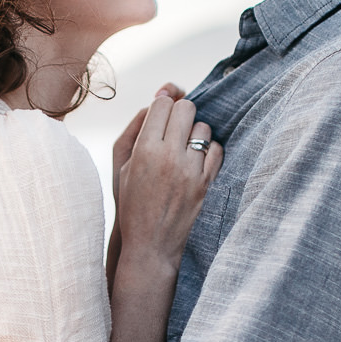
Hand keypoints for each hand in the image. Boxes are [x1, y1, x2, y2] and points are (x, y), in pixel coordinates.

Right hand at [114, 89, 223, 269]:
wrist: (150, 245)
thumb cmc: (132, 204)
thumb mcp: (124, 167)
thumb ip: (139, 130)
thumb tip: (159, 97)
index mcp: (144, 150)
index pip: (161, 104)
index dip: (162, 105)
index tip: (161, 114)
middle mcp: (168, 156)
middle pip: (185, 108)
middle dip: (181, 112)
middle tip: (175, 126)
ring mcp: (190, 170)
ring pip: (203, 128)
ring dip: (195, 132)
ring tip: (185, 146)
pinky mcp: (206, 183)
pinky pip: (216, 150)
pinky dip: (208, 150)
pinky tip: (197, 160)